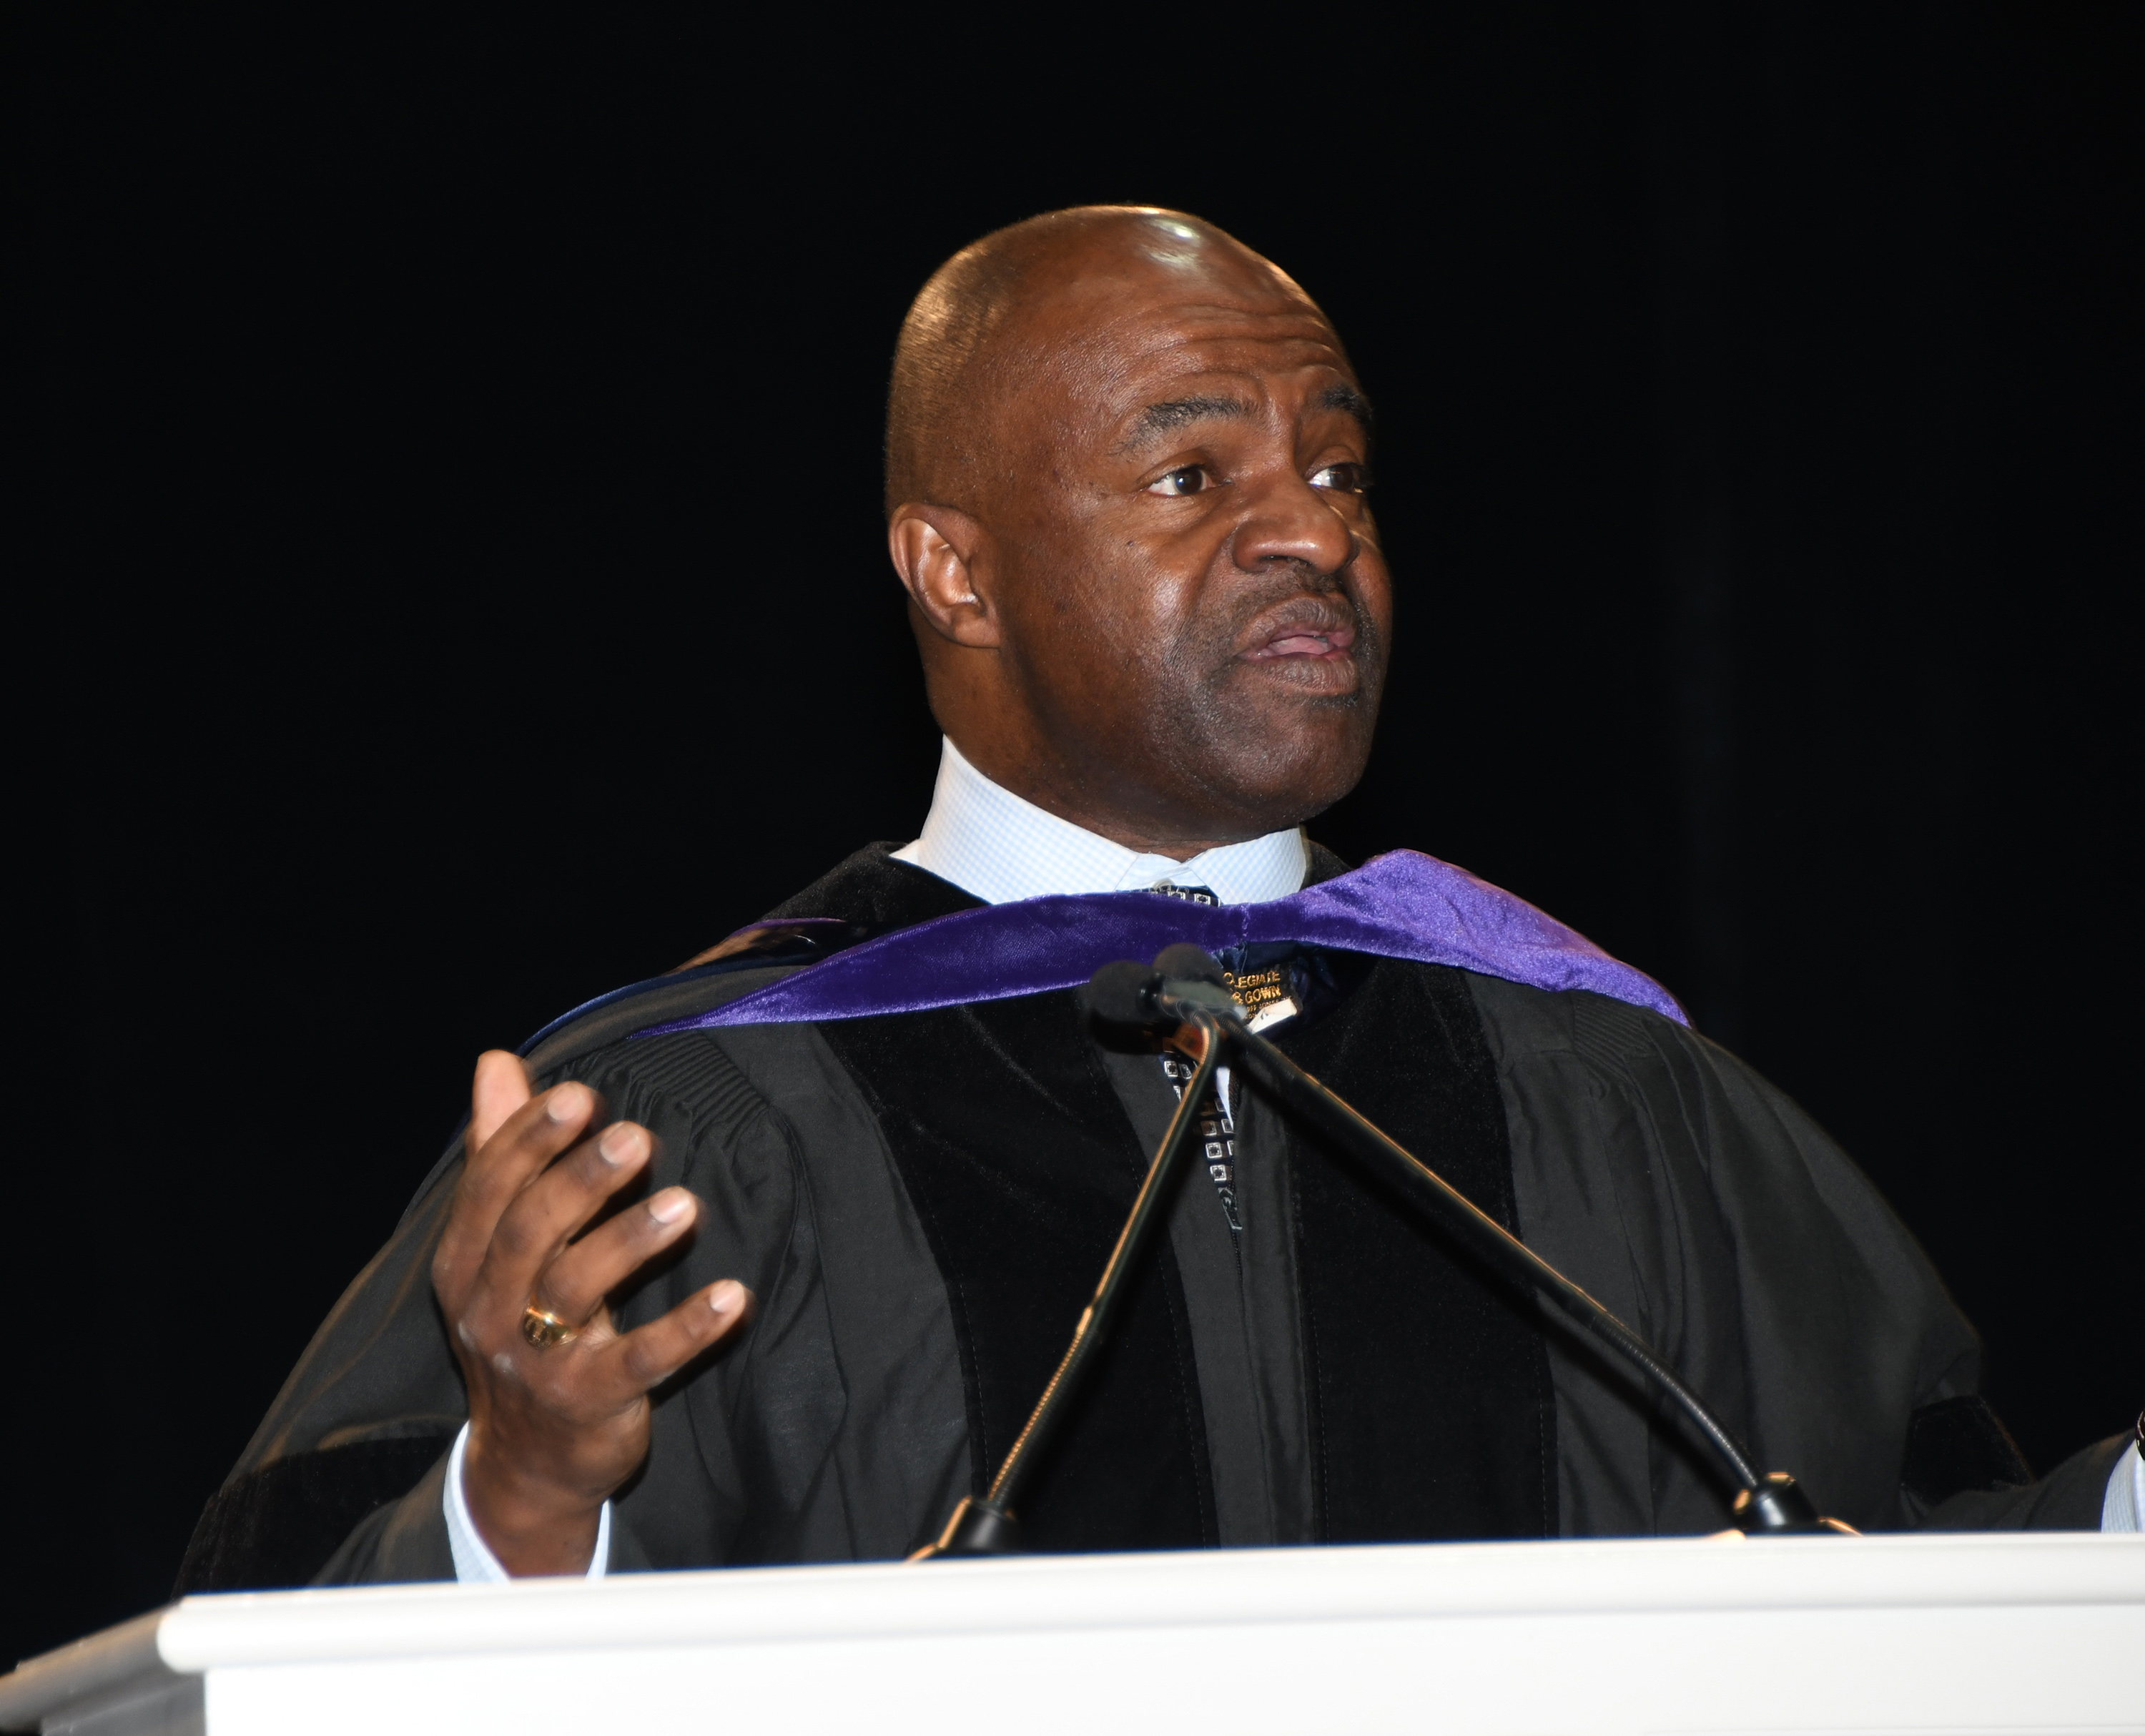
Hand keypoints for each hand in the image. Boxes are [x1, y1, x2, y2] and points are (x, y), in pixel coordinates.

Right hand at [432, 1050, 751, 1574]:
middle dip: (580, 1180)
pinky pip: (638, 1364)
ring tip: (684, 1204)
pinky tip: (733, 1296)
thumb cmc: (517, 1327)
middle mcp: (488, 1309)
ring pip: (575, 1292)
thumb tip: (495, 1062)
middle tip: (637, 1136)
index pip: (489, 1189)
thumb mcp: (496, 1248)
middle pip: (528, 1233)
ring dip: (630, 1243)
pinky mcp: (588, 1404)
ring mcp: (535, 1362)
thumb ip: (499, 1153)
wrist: (521, 1466)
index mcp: (465, 1262)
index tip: (578, 1094)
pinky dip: (685, 1331)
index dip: (529, 1139)